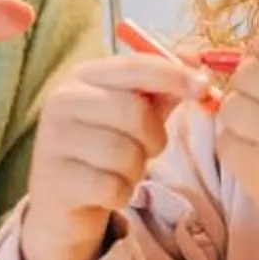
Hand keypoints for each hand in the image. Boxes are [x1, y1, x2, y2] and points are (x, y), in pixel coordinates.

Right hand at [17, 53, 206, 259]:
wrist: (62, 199)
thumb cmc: (104, 147)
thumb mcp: (133, 112)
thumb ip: (162, 88)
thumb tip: (196, 59)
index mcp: (82, 77)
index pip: (133, 66)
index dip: (173, 75)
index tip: (204, 87)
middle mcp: (61, 102)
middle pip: (134, 112)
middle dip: (154, 136)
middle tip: (148, 149)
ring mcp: (54, 141)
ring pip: (126, 154)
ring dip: (137, 169)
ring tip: (121, 169)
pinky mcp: (58, 181)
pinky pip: (114, 187)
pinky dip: (122, 193)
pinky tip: (107, 190)